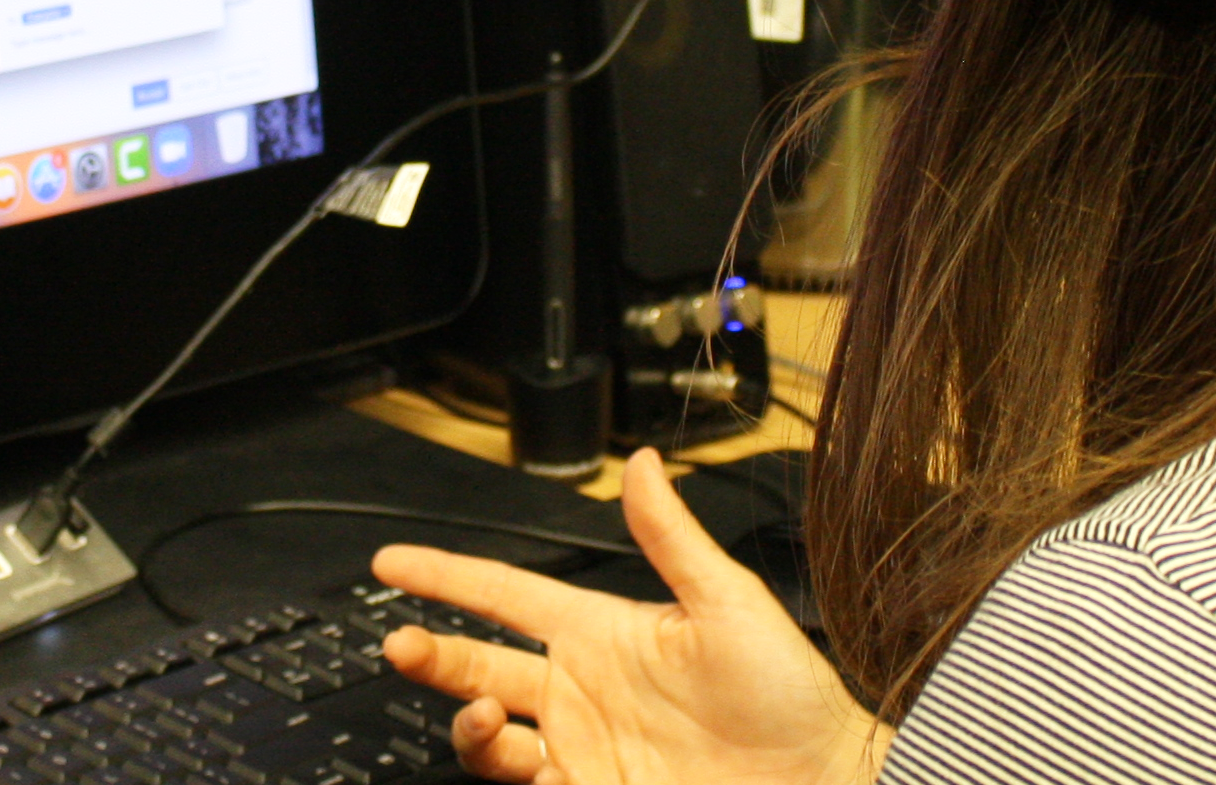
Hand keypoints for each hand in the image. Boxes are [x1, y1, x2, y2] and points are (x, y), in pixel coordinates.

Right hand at [373, 449, 882, 784]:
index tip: (393, 561)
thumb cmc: (790, 696)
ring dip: (467, 722)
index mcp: (602, 632)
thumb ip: (672, 536)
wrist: (822, 784)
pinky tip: (520, 756)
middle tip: (400, 642)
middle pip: (479, 664)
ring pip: (490, 736)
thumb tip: (642, 461)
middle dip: (431, 652)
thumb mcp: (730, 603)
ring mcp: (584, 750)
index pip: (504, 593)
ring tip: (479, 713)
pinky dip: (508, 771)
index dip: (446, 575)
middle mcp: (582, 691)